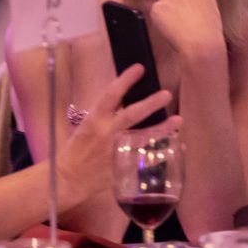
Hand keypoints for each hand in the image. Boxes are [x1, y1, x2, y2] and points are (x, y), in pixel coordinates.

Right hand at [58, 64, 178, 197]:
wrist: (69, 179)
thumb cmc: (74, 151)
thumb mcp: (83, 128)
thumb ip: (101, 117)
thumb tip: (118, 105)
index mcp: (93, 120)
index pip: (111, 95)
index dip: (125, 80)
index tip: (139, 69)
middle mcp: (106, 133)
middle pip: (132, 114)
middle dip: (151, 103)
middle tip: (166, 94)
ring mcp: (116, 151)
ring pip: (144, 137)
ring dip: (163, 128)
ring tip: (178, 119)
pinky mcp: (123, 167)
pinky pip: (146, 159)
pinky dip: (161, 153)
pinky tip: (176, 147)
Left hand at [149, 0, 224, 57]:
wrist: (200, 42)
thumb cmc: (209, 28)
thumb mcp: (213, 6)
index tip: (185, 6)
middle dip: (174, 3)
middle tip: (182, 18)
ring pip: (163, 3)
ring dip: (167, 11)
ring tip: (178, 25)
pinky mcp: (156, 8)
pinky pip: (156, 13)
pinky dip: (160, 21)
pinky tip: (171, 28)